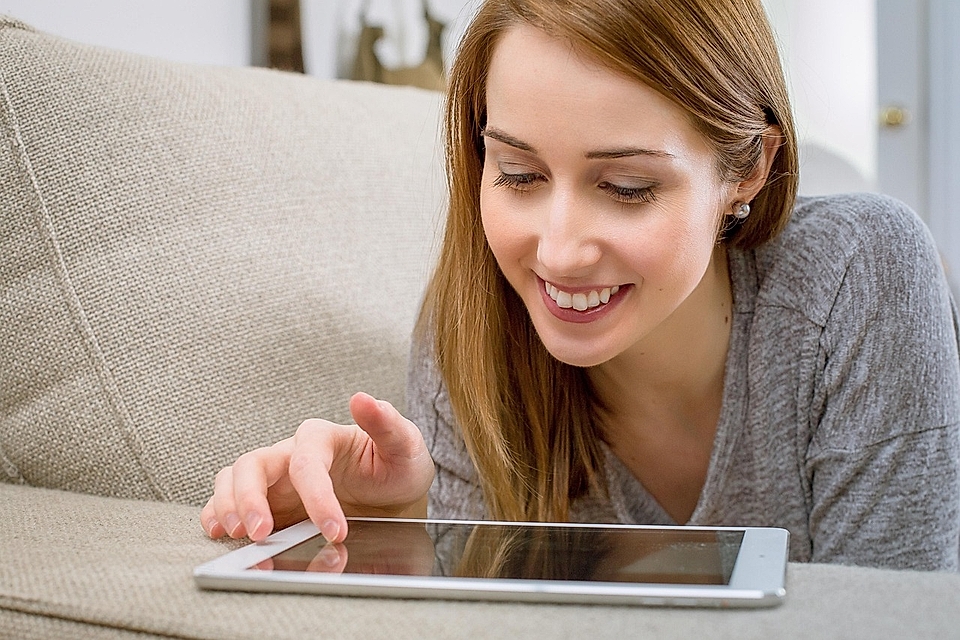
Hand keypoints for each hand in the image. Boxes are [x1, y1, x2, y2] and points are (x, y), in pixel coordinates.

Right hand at [200, 392, 434, 542]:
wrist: (394, 493)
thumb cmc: (397, 465)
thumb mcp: (405, 445)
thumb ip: (386, 424)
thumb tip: (363, 398)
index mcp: (322, 438)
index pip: (306, 461)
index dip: (317, 497)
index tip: (336, 530)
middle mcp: (292, 454)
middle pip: (253, 463)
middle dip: (249, 497)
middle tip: (260, 532)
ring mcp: (277, 479)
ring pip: (234, 479)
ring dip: (228, 505)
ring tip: (239, 534)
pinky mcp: (269, 501)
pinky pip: (230, 501)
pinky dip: (218, 514)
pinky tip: (220, 533)